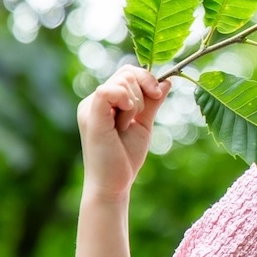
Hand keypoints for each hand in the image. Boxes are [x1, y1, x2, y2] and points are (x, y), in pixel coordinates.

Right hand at [77, 65, 170, 200]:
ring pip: (123, 81)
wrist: (114, 184)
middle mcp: (93, 101)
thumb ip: (152, 102)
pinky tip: (125, 119)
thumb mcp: (143, 124)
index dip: (146, 78)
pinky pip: (109, 91)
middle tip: (135, 119)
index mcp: (104, 101)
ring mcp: (90, 107)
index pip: (127, 72)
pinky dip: (125, 100)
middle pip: (127, 73)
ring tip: (125, 127)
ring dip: (136, 104)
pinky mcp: (91, 116)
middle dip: (143, 92)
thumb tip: (166, 81)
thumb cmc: (126, 156)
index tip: (157, 94)